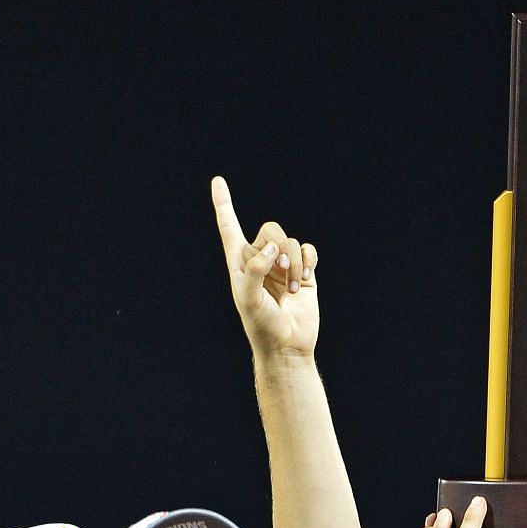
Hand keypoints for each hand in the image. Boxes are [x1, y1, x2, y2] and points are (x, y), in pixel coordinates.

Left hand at [211, 177, 317, 360]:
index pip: (229, 227)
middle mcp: (261, 260)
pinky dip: (309, 262)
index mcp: (239, 263)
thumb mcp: (249, 299)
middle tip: (282, 271)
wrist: (288, 346)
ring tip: (293, 289)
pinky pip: (308, 250)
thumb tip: (272, 248)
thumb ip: (254, 270)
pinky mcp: (303, 273)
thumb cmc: (262, 326)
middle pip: (271, 229)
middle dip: (280, 247)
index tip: (217, 181)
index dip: (223, 204)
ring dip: (296, 264)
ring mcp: (283, 266)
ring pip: (292, 242)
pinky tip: (305, 280)